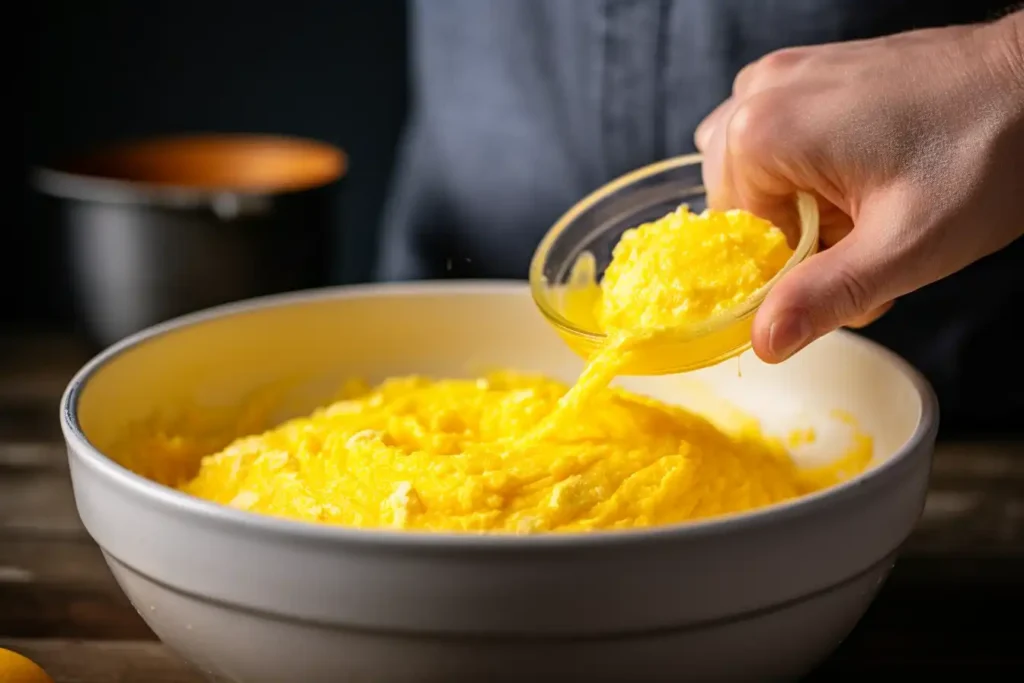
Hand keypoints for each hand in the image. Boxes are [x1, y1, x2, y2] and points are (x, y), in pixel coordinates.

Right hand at [695, 11, 1023, 363]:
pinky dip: (807, 163)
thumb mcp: (904, 247)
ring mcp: (788, 72)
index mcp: (763, 131)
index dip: (792, 263)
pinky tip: (860, 169)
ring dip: (797, 197)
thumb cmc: (983, 156)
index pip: (737, 233)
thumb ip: (823, 297)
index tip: (850, 263)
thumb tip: (763, 342)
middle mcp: (761, 91)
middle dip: (795, 230)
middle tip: (865, 234)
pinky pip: (779, 131)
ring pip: (753, 166)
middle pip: (738, 198)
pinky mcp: (814, 67)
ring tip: (862, 202)